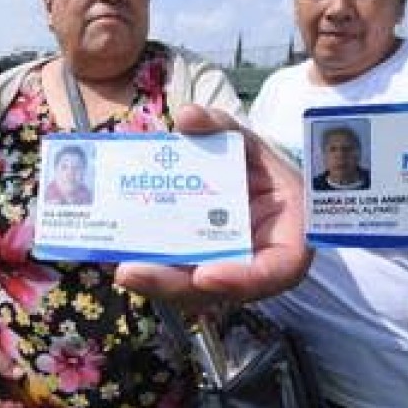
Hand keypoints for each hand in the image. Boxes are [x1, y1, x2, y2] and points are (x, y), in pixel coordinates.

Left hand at [115, 104, 309, 307]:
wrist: (250, 182)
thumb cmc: (257, 165)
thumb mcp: (246, 141)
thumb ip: (221, 127)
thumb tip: (188, 116)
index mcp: (289, 237)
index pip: (276, 271)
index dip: (242, 279)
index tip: (205, 274)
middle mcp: (258, 265)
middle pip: (219, 290)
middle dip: (175, 284)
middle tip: (131, 272)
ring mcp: (227, 272)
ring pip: (192, 292)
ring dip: (155, 283)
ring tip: (120, 268)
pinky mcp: (200, 271)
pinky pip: (176, 278)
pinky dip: (150, 272)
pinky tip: (118, 258)